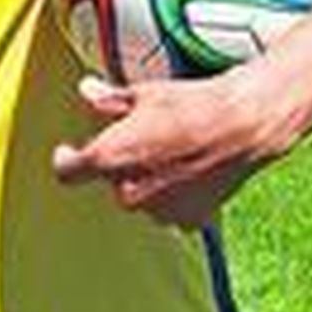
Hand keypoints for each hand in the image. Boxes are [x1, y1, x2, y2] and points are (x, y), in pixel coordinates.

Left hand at [51, 70, 302, 226]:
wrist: (244, 126)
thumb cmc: (193, 104)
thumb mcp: (144, 93)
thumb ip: (108, 100)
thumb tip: (86, 91)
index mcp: (111, 157)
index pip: (67, 171)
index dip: (66, 159)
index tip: (69, 150)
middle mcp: (129, 191)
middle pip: (110, 180)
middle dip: (121, 161)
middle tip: (145, 135)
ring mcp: (159, 210)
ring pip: (140, 194)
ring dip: (147, 178)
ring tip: (174, 150)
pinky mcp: (187, 219)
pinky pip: (168, 208)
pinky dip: (174, 193)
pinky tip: (190, 170)